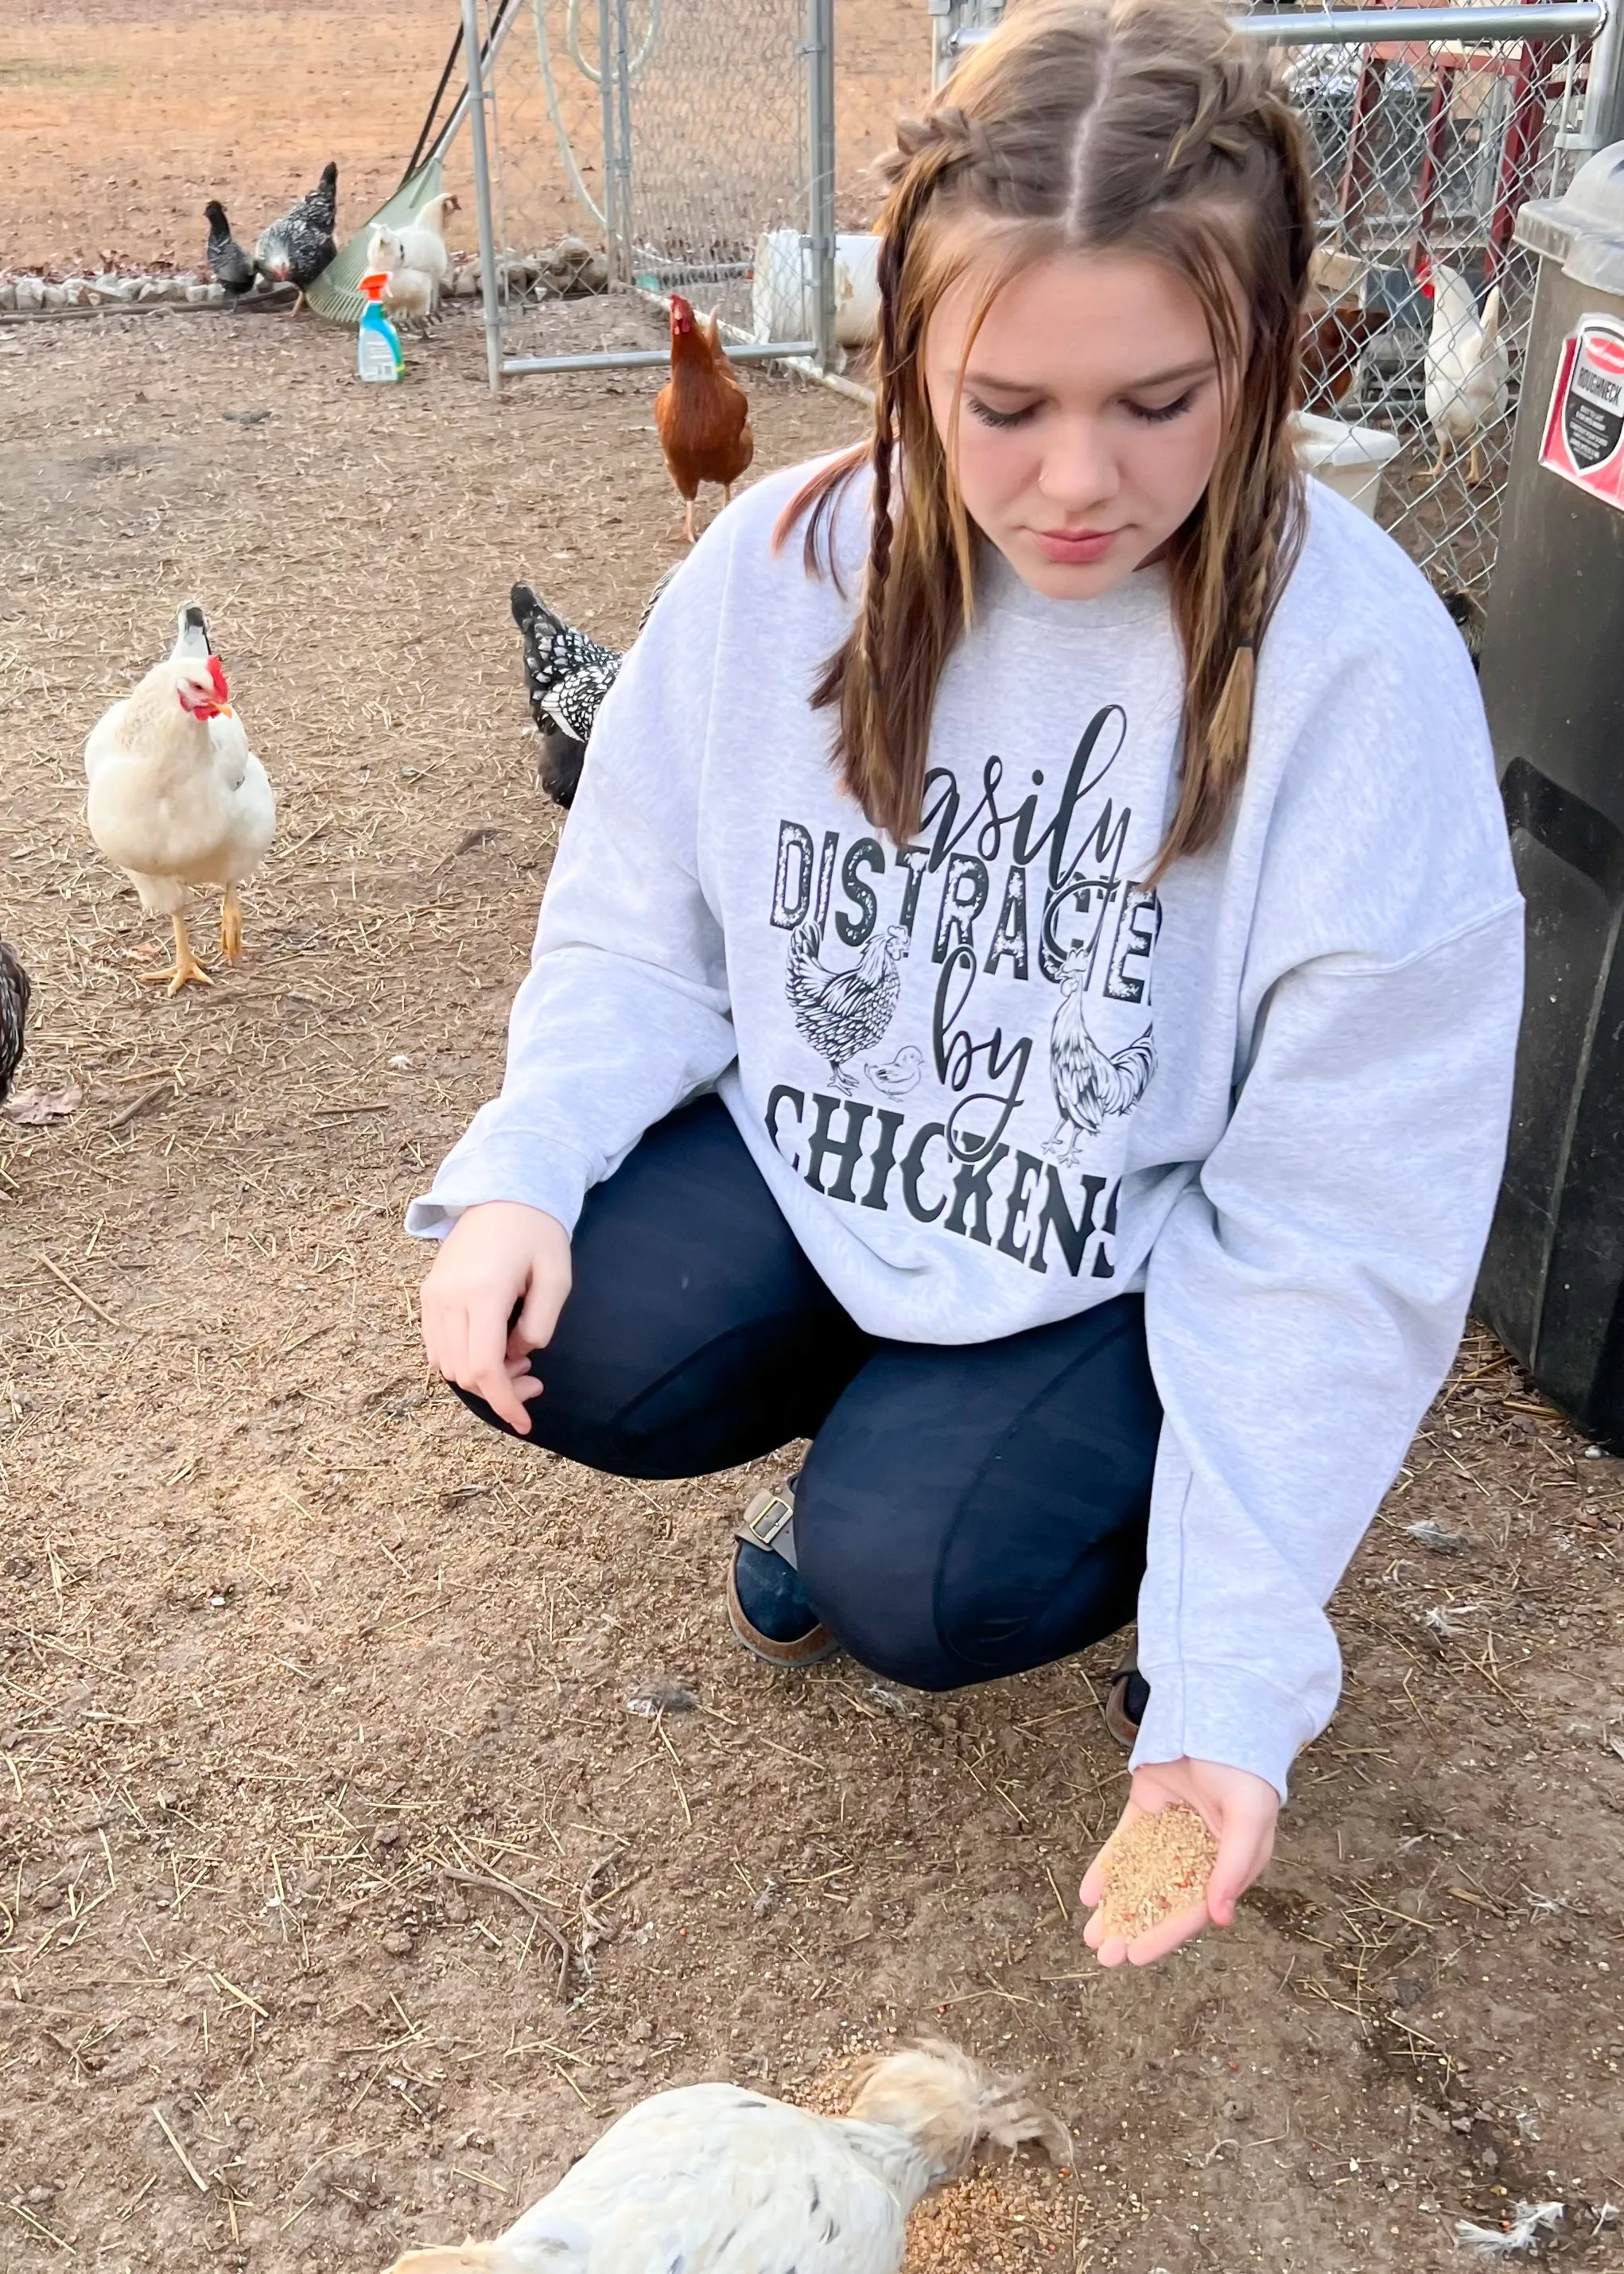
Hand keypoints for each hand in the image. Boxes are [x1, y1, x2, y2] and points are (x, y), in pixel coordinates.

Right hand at [420, 1202, 571, 1435]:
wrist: (502, 1193)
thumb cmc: (537, 1233)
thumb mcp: (556, 1277)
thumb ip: (541, 1324)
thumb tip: (519, 1354)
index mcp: (482, 1293)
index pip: (484, 1367)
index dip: (503, 1402)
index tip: (524, 1423)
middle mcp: (448, 1298)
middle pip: (463, 1373)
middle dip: (498, 1390)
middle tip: (534, 1377)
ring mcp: (432, 1296)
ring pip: (445, 1364)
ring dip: (480, 1376)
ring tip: (516, 1357)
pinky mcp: (428, 1294)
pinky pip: (437, 1346)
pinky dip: (462, 1360)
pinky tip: (492, 1346)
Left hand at [1078, 1756, 1277, 1968]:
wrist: (1216, 1715)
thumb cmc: (1244, 1770)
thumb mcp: (1249, 1819)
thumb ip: (1234, 1867)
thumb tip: (1220, 1918)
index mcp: (1229, 1866)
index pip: (1193, 1909)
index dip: (1165, 1934)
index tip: (1136, 1955)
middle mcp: (1199, 1854)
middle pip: (1162, 1900)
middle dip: (1133, 1927)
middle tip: (1104, 1953)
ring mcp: (1170, 1831)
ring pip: (1139, 1877)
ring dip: (1116, 1906)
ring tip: (1091, 1935)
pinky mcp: (1146, 1809)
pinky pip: (1124, 1846)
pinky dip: (1107, 1869)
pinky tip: (1089, 1893)